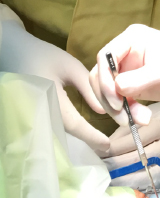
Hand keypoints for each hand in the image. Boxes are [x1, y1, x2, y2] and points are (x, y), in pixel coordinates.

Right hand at [0, 16, 108, 153]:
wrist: (14, 52)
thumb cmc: (45, 56)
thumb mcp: (71, 68)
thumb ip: (88, 89)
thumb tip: (104, 112)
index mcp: (48, 98)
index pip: (73, 123)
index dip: (91, 135)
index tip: (107, 145)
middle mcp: (36, 112)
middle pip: (64, 133)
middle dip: (86, 139)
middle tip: (106, 145)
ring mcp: (30, 116)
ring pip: (56, 133)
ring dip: (76, 136)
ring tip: (97, 140)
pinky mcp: (28, 116)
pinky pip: (48, 127)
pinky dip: (66, 131)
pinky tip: (80, 131)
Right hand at [91, 25, 159, 134]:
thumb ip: (137, 80)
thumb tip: (115, 89)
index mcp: (132, 37)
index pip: (104, 57)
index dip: (105, 81)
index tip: (117, 102)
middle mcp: (126, 50)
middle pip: (101, 75)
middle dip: (110, 98)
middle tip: (124, 117)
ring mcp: (129, 66)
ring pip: (108, 90)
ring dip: (118, 108)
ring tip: (139, 119)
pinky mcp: (133, 82)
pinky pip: (119, 98)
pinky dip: (126, 110)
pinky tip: (141, 118)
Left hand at [104, 100, 159, 185]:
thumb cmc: (157, 115)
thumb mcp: (140, 118)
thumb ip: (122, 134)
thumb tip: (101, 150)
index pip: (134, 140)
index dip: (114, 149)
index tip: (98, 154)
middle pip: (138, 158)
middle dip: (116, 165)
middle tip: (99, 169)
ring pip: (145, 172)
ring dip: (124, 177)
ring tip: (108, 178)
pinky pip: (152, 179)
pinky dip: (135, 181)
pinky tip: (123, 181)